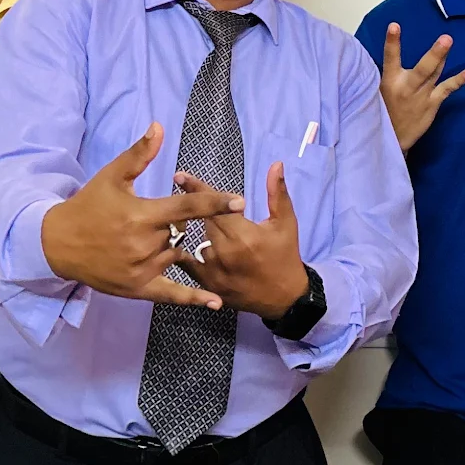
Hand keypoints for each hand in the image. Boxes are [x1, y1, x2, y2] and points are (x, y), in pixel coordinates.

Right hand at [40, 123, 245, 307]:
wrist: (58, 243)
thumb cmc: (88, 206)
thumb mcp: (112, 176)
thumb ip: (139, 154)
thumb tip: (160, 127)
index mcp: (142, 215)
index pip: (186, 208)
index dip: (214, 203)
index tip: (239, 201)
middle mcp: (144, 244)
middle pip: (180, 233)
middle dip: (174, 224)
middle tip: (151, 219)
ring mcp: (141, 269)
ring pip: (176, 255)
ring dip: (172, 247)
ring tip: (146, 238)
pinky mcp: (137, 288)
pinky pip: (171, 294)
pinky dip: (194, 298)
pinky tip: (216, 302)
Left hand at [172, 162, 307, 318]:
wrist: (284, 299)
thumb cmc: (285, 256)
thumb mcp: (286, 223)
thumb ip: (277, 193)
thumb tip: (276, 164)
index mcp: (243, 235)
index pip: (215, 205)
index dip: (196, 188)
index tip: (179, 176)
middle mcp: (225, 252)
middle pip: (204, 220)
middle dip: (202, 210)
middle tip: (200, 204)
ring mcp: (214, 271)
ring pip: (198, 241)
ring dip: (202, 233)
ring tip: (211, 232)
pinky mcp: (208, 286)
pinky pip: (191, 264)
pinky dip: (190, 254)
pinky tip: (193, 248)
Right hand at [379, 24, 464, 150]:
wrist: (391, 138)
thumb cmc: (384, 107)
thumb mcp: (377, 89)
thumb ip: (388, 71)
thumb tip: (391, 48)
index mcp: (390, 81)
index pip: (390, 58)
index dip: (392, 42)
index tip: (394, 25)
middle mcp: (407, 87)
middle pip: (422, 68)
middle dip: (434, 54)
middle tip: (445, 39)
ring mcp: (421, 96)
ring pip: (434, 73)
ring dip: (442, 57)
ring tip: (448, 41)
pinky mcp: (432, 104)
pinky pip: (446, 89)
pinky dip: (458, 81)